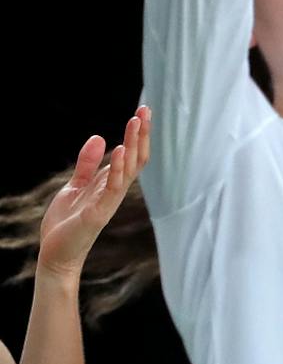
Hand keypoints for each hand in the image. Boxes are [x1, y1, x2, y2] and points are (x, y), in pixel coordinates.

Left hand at [37, 110, 150, 283]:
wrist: (57, 253)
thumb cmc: (67, 223)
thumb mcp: (76, 185)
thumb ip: (88, 164)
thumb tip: (100, 137)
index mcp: (111, 185)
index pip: (131, 156)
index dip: (138, 135)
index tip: (141, 112)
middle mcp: (115, 192)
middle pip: (136, 159)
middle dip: (141, 135)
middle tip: (145, 110)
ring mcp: (109, 202)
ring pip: (128, 169)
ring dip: (133, 144)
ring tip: (135, 121)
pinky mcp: (98, 213)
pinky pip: (113, 188)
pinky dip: (117, 169)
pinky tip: (119, 149)